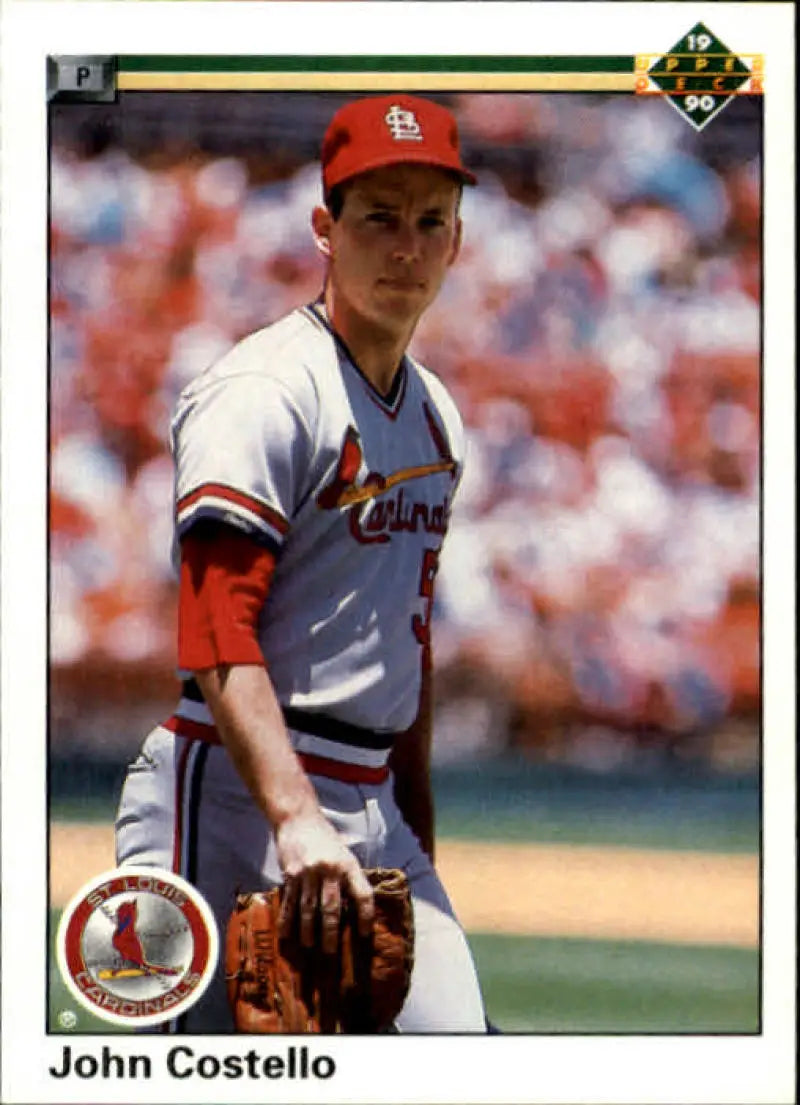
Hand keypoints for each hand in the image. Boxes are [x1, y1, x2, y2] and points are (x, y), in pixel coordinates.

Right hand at [275, 812, 374, 953]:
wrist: (298, 818)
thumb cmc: (325, 838)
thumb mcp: (344, 853)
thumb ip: (349, 876)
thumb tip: (356, 908)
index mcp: (348, 864)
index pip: (362, 894)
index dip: (366, 915)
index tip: (364, 934)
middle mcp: (329, 869)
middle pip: (332, 907)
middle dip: (332, 932)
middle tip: (331, 952)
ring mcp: (308, 872)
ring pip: (309, 909)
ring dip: (309, 931)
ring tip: (310, 946)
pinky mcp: (290, 873)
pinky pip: (289, 902)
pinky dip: (288, 920)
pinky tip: (286, 935)